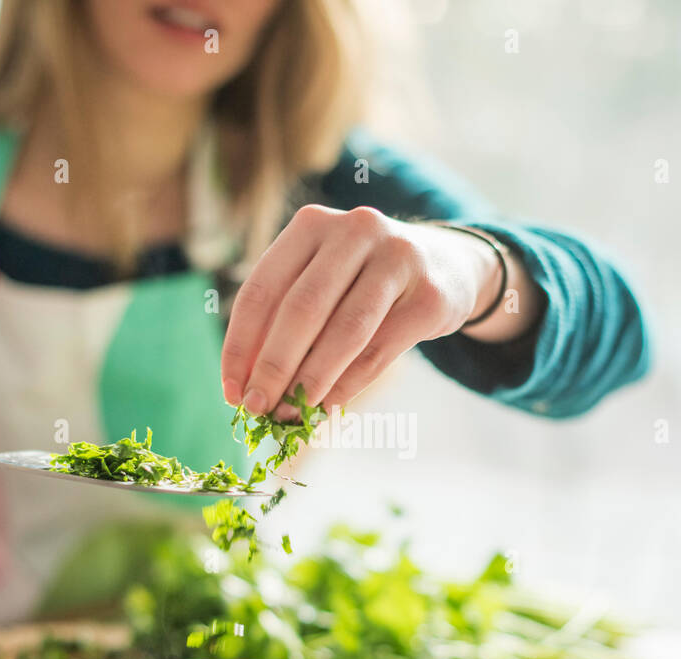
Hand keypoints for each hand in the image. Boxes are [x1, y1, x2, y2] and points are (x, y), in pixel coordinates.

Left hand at [221, 205, 528, 417]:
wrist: (449, 265)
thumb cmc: (365, 281)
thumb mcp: (323, 282)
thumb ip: (284, 321)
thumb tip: (249, 387)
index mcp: (312, 224)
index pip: (262, 289)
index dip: (241, 345)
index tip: (231, 391)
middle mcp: (356, 230)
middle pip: (302, 309)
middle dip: (274, 367)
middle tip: (258, 408)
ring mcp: (398, 258)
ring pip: (345, 331)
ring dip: (312, 381)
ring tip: (293, 414)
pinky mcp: (431, 295)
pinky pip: (380, 349)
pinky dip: (350, 385)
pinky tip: (329, 408)